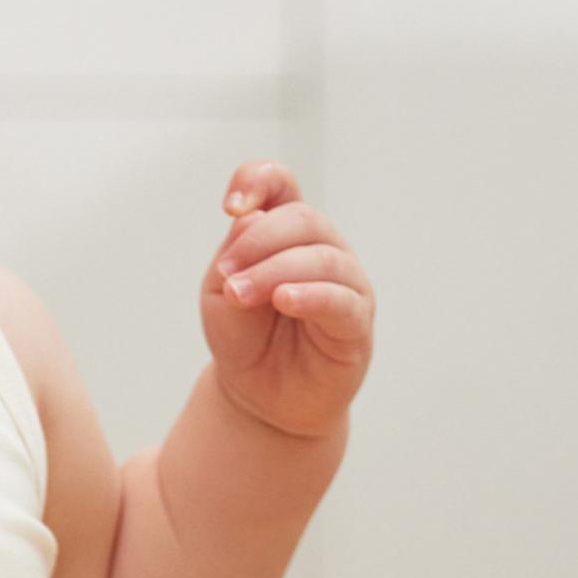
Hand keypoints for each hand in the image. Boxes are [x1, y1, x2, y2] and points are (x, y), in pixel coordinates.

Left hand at [202, 162, 373, 438]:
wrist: (259, 397)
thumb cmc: (244, 339)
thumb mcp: (221, 294)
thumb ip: (235, 255)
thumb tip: (253, 218)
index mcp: (285, 232)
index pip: (281, 183)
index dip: (257, 180)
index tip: (230, 207)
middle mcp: (322, 248)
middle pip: (301, 218)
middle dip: (258, 241)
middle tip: (226, 275)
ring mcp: (345, 282)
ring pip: (321, 256)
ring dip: (274, 271)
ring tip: (242, 294)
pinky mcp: (356, 321)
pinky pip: (341, 300)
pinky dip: (311, 294)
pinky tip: (285, 300)